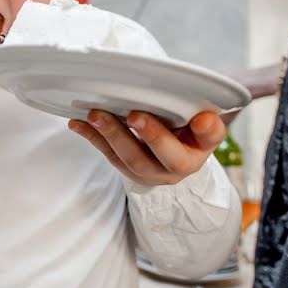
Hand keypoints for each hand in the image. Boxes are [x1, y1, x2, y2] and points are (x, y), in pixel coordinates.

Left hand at [69, 109, 225, 185]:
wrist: (171, 151)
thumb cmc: (184, 127)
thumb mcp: (198, 119)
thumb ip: (201, 116)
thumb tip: (203, 118)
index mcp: (202, 146)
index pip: (210, 138)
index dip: (207, 130)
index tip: (202, 119)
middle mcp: (180, 165)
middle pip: (167, 157)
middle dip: (150, 135)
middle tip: (134, 115)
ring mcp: (153, 173)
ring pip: (133, 160)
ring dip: (112, 136)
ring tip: (95, 115)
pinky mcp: (129, 171)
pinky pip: (110, 156)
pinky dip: (92, 137)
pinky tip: (77, 123)